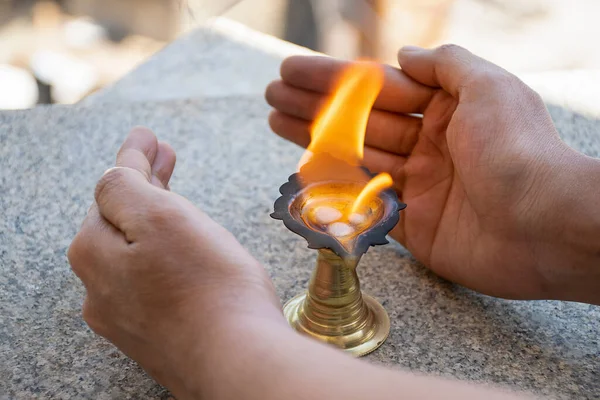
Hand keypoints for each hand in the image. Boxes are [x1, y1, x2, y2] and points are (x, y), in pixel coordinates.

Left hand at [68, 127, 281, 396]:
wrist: (238, 359)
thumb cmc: (209, 286)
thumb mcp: (160, 216)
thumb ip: (126, 186)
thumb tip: (118, 167)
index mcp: (94, 252)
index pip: (112, 190)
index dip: (135, 159)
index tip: (150, 136)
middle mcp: (100, 287)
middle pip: (121, 221)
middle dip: (145, 185)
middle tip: (165, 156)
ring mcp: (126, 315)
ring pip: (136, 252)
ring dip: (154, 218)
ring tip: (175, 196)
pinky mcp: (155, 333)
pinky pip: (152, 282)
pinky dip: (164, 255)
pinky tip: (182, 250)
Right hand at [266, 45, 599, 302]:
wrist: (543, 226)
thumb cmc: (519, 149)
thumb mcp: (487, 86)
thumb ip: (444, 65)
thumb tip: (404, 56)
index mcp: (447, 111)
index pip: (377, 89)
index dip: (333, 80)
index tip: (292, 70)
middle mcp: (430, 146)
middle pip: (359, 123)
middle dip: (314, 107)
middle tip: (271, 94)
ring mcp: (418, 186)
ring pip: (355, 159)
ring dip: (315, 141)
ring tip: (274, 120)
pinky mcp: (411, 225)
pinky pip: (364, 204)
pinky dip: (334, 190)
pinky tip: (302, 172)